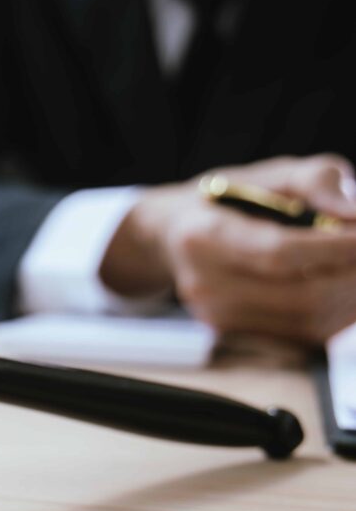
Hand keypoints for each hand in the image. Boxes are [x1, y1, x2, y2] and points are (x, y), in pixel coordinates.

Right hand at [100, 154, 355, 342]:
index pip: (279, 252)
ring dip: (351, 298)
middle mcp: (204, 283)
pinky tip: (342, 288)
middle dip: (353, 274)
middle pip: (301, 295)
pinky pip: (301, 337)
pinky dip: (335, 315)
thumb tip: (351, 211)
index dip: (336, 247)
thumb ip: (314, 179)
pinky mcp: (233, 335)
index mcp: (204, 236)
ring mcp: (216, 316)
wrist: (173, 236)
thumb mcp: (267, 173)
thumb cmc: (226, 200)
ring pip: (307, 321)